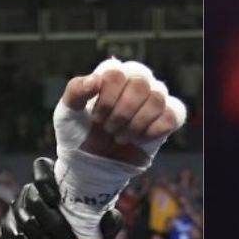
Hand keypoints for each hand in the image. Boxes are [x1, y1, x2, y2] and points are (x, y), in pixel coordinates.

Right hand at [0, 158, 122, 238]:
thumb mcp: (100, 237)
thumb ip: (107, 225)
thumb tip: (109, 215)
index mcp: (56, 188)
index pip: (43, 168)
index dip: (46, 179)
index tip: (56, 198)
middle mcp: (33, 196)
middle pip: (33, 198)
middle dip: (54, 224)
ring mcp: (17, 212)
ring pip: (25, 220)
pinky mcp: (7, 231)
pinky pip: (14, 237)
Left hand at [48, 58, 185, 238]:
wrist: (91, 165)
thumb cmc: (79, 135)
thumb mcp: (67, 114)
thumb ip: (75, 91)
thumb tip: (95, 80)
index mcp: (112, 75)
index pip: (117, 73)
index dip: (107, 99)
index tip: (96, 118)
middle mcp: (135, 81)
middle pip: (140, 83)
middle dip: (121, 113)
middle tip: (108, 129)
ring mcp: (153, 99)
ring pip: (157, 98)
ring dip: (135, 124)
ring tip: (121, 137)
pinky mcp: (166, 118)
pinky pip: (171, 115)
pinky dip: (152, 131)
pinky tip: (138, 140)